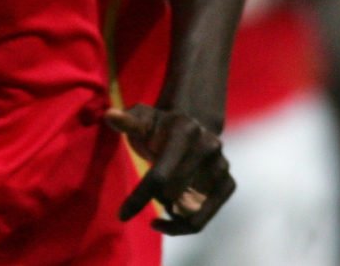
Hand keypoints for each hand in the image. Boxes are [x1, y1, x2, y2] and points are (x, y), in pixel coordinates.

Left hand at [105, 104, 234, 234]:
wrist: (191, 126)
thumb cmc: (158, 126)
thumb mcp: (141, 119)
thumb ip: (127, 121)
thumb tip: (110, 115)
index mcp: (185, 131)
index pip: (160, 175)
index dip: (140, 197)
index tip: (122, 215)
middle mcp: (209, 147)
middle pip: (173, 194)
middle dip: (155, 196)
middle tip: (150, 188)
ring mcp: (222, 166)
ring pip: (191, 211)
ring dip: (170, 210)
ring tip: (162, 198)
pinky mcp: (229, 183)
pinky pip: (204, 218)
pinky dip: (183, 223)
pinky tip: (170, 214)